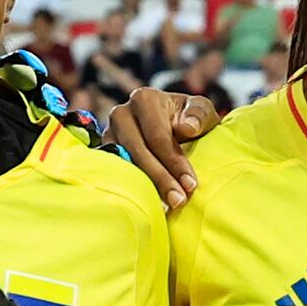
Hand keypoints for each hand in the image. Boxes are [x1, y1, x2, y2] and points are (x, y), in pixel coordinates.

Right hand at [95, 84, 223, 209]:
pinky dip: (132, 188)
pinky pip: (116, 172)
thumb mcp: (201, 111)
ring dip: (146, 187)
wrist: (173, 125)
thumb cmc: (190, 119)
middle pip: (138, 151)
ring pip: (124, 163)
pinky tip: (149, 203)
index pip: (158, 136)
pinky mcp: (105, 152)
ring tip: (167, 206)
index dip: (174, 162)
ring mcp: (109, 134)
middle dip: (160, 178)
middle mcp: (121, 113)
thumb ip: (199, 114)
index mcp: (144, 99)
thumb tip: (187, 127)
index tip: (191, 184)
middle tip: (179, 201)